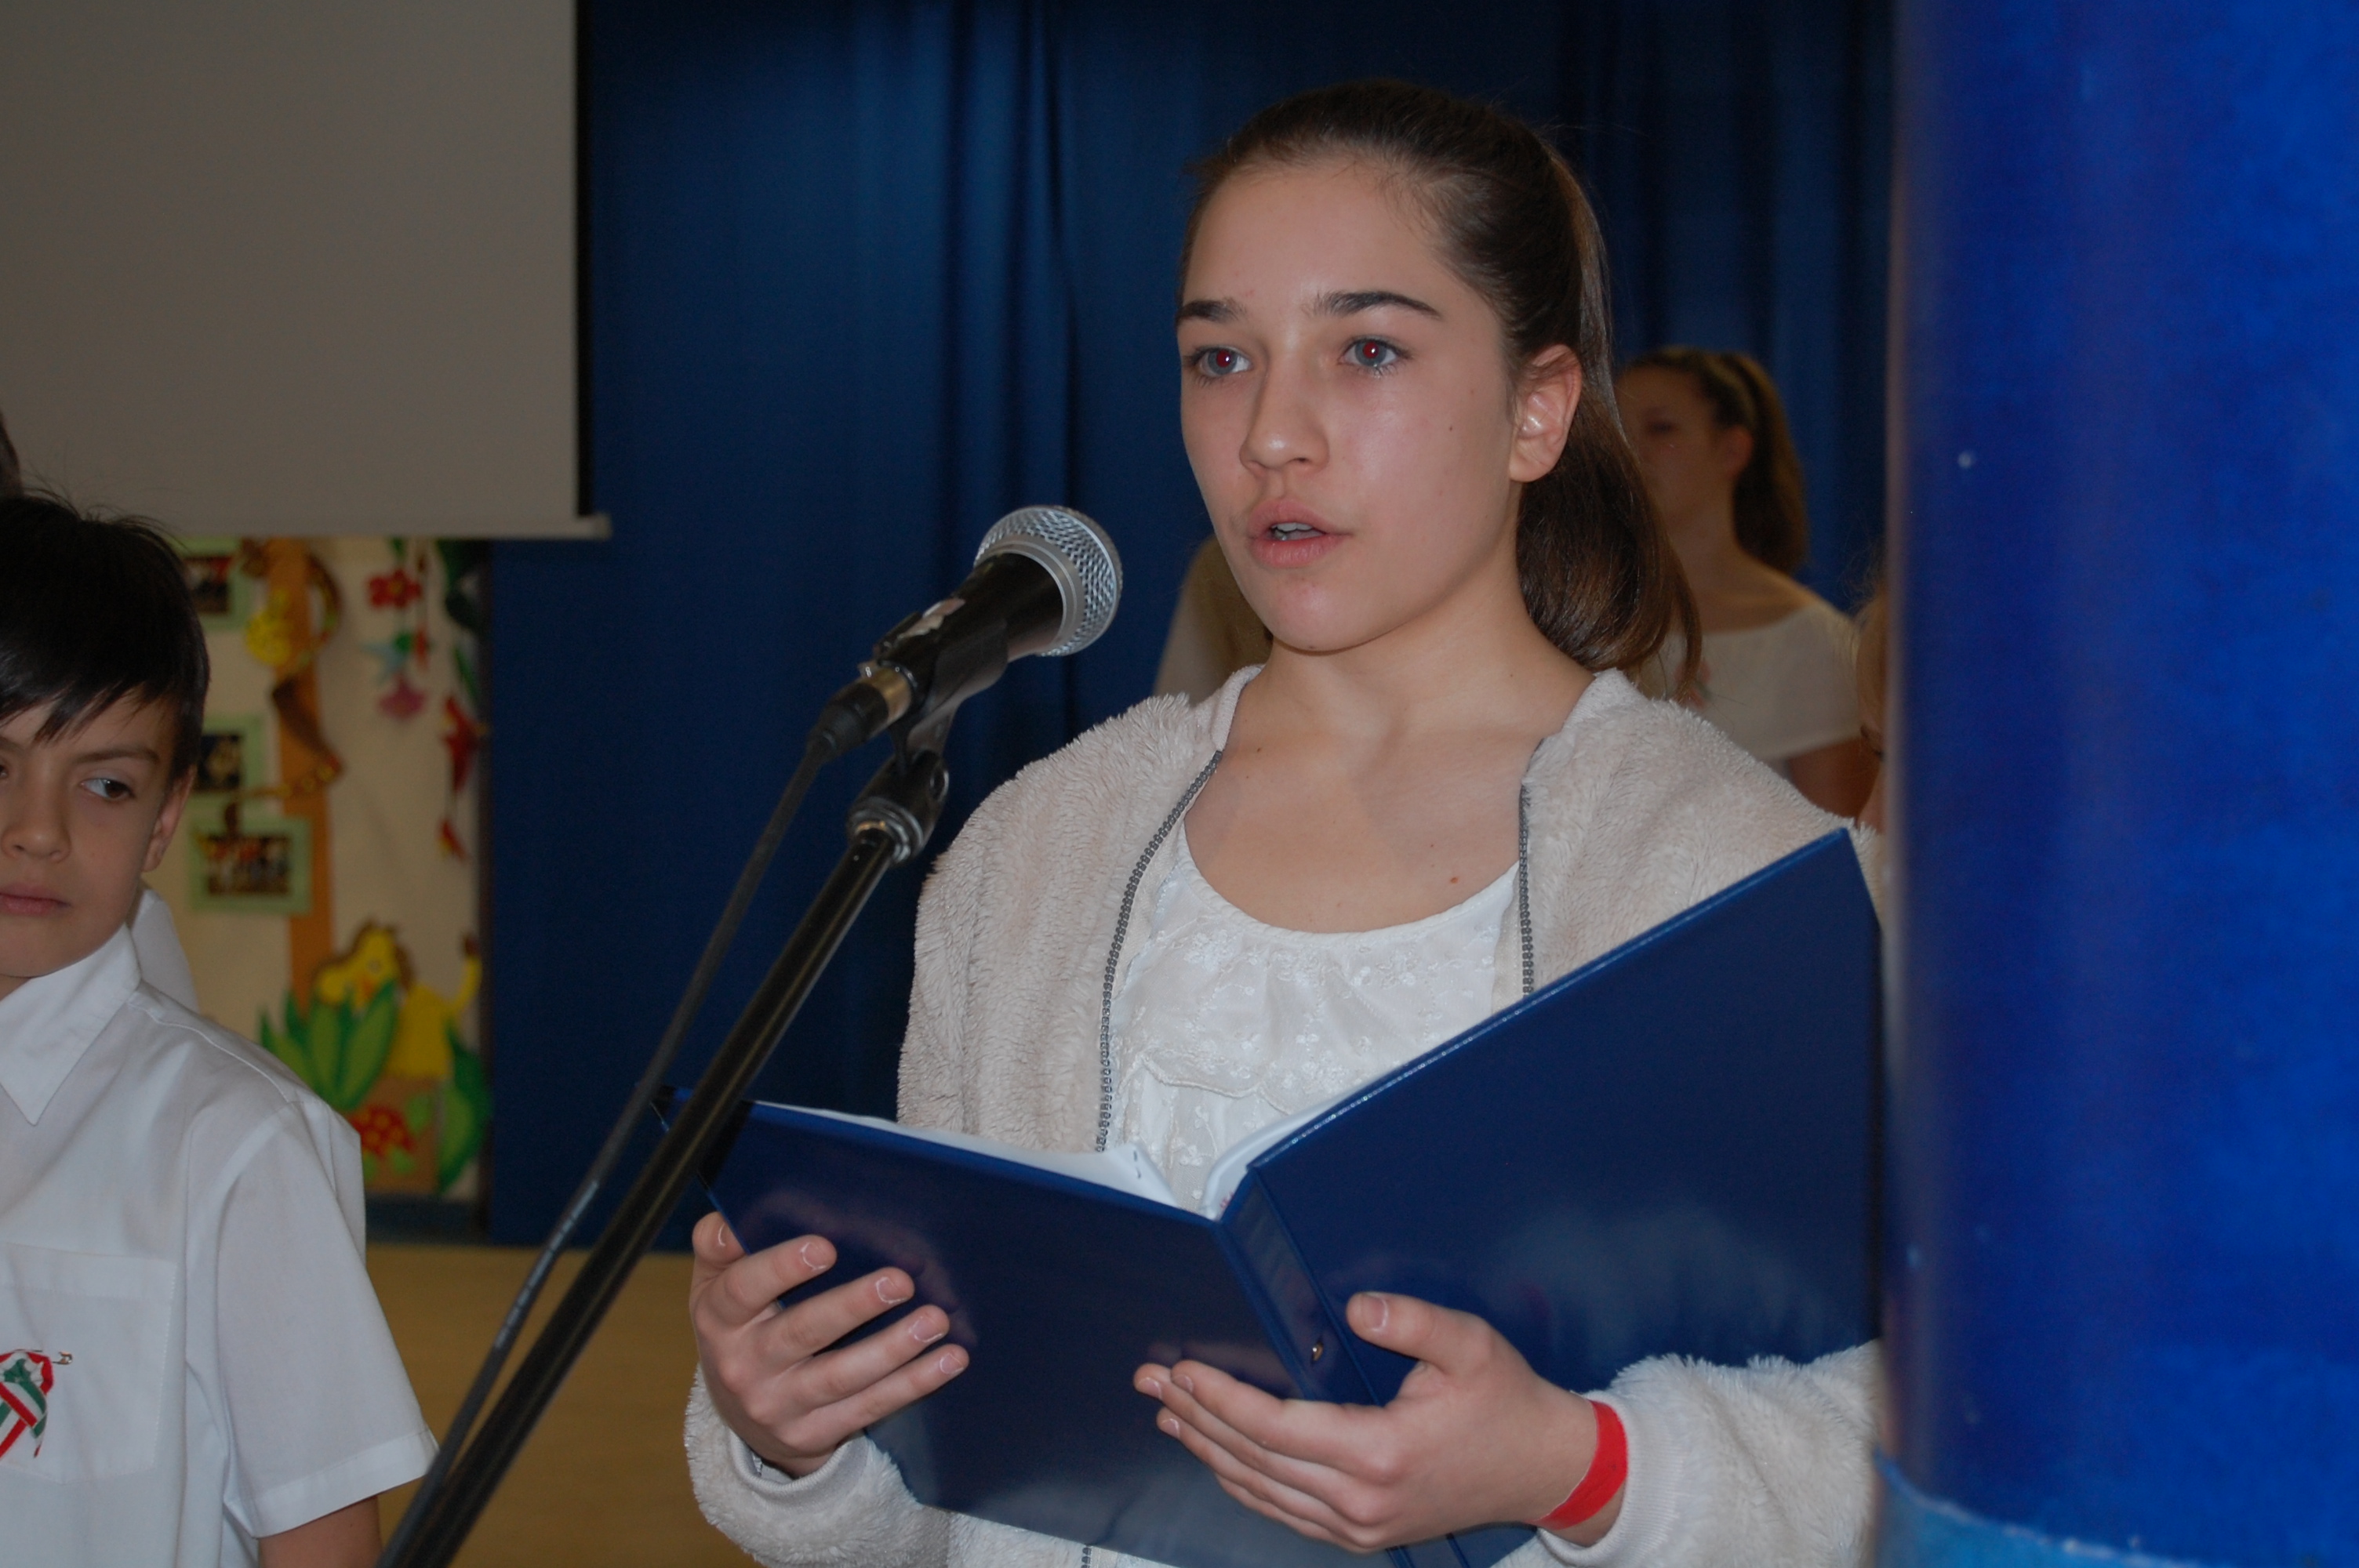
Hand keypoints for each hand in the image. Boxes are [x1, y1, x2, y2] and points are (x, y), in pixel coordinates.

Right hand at [690, 1212, 967, 1474]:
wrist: (742, 1415)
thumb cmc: (742, 1325)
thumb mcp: (717, 1286)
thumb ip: (721, 1247)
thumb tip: (729, 1220)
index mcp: (719, 1317)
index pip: (743, 1290)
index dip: (781, 1268)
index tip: (825, 1247)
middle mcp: (743, 1365)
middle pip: (801, 1332)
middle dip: (853, 1306)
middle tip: (900, 1281)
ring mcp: (778, 1405)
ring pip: (840, 1376)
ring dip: (893, 1348)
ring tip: (934, 1320)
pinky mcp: (812, 1434)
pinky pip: (868, 1407)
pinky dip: (912, 1384)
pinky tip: (948, 1360)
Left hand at [1134, 1291, 1621, 1549]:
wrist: (1546, 1469)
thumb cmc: (1508, 1404)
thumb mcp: (1470, 1346)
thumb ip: (1412, 1321)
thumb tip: (1358, 1308)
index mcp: (1381, 1453)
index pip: (1274, 1426)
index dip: (1221, 1398)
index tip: (1182, 1370)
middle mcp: (1361, 1500)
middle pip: (1253, 1461)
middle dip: (1196, 1418)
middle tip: (1152, 1384)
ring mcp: (1360, 1526)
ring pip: (1261, 1492)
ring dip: (1209, 1452)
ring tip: (1170, 1416)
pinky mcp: (1363, 1534)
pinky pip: (1285, 1513)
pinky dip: (1244, 1484)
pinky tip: (1220, 1458)